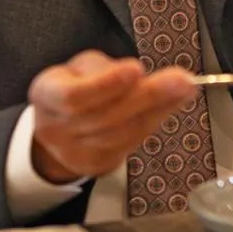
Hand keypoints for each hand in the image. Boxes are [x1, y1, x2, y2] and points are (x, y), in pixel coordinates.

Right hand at [27, 50, 196, 183]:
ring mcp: (76, 152)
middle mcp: (56, 128)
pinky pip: (131, 143)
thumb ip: (107, 69)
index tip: (136, 69)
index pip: (72, 95)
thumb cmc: (76, 86)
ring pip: (122, 134)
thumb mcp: (82, 67)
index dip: (105, 84)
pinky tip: (174, 103)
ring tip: (186, 88)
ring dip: (159, 109)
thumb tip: (139, 74)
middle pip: (104, 117)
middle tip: (181, 80)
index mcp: (46, 94)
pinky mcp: (97, 165)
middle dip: (147, 96)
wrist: (60, 128)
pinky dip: (156, 120)